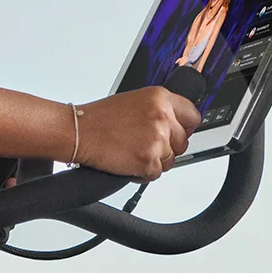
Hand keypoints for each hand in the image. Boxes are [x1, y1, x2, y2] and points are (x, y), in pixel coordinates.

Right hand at [73, 86, 200, 180]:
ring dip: (154, 161)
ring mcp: (157, 139)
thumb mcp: (135, 101)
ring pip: (171, 160)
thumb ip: (159, 110)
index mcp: (161, 98)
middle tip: (145, 144)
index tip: (178, 132)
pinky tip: (128, 160)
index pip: (192, 116)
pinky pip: (156, 174)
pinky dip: (143, 173)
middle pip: (183, 142)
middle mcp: (162, 117)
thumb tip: (175, 124)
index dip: (184, 128)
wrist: (78, 131)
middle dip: (168, 147)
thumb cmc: (99, 118)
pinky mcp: (148, 160)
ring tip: (132, 151)